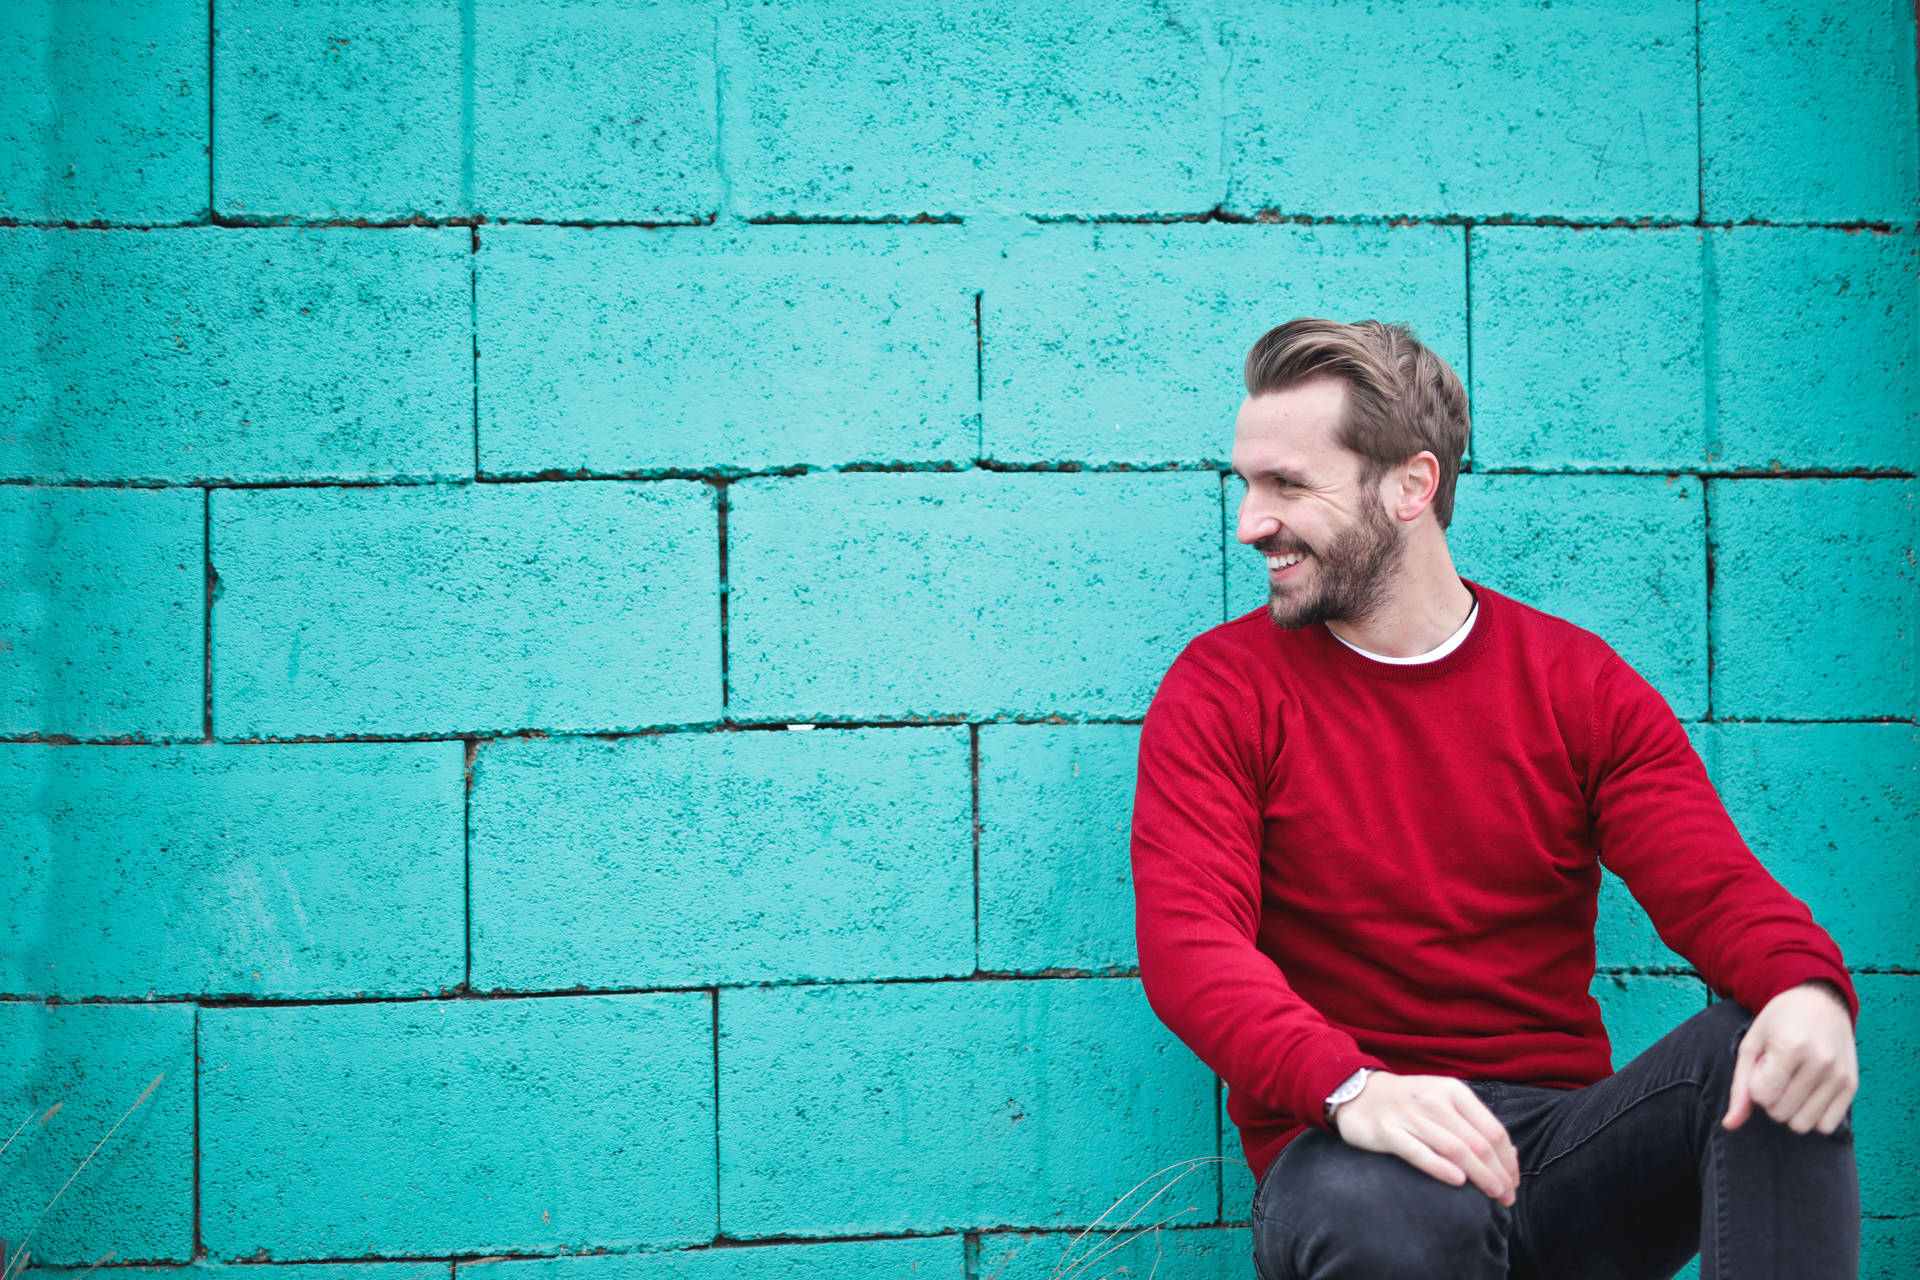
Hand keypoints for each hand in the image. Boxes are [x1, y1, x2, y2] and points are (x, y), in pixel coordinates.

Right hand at [1331, 1071, 1518, 1205]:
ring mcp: (1410, 1115)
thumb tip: (1510, 1155)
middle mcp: (1434, 1100)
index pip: (1493, 1130)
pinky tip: (1458, 1182)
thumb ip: (1473, 1123)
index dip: (1508, 1160)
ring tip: (1493, 1195)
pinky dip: (1442, 1168)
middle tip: (1507, 1197)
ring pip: (1455, 1149)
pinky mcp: (1388, 1131)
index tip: (1513, 1182)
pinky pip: (1420, 1153)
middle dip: (1498, 1174)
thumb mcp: (1443, 1101)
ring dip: (1479, 1176)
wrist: (1358, 1094)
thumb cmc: (1409, 1103)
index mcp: (1454, 1091)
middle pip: (1478, 1143)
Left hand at [1723, 981, 1857, 1134]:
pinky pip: (1826, 1125)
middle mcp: (1820, 1062)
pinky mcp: (1852, 1085)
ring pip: (1803, 1125)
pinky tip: (1808, 1092)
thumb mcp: (1751, 1044)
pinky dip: (1812, 1115)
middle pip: (1780, 1113)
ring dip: (1790, 1110)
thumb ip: (1739, 1087)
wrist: (1820, 1001)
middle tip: (1778, 1073)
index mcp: (1790, 1047)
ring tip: (1792, 1082)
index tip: (1762, 1068)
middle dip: (1771, 1099)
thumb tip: (1729, 1125)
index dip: (1755, 1087)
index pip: (1762, 1097)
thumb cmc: (1779, 1022)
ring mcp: (1839, 1075)